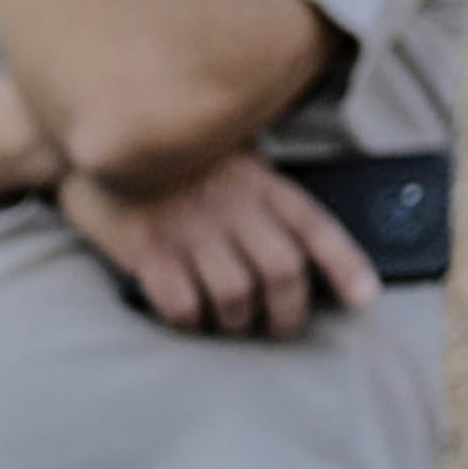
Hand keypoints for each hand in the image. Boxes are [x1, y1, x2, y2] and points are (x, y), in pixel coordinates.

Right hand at [57, 154, 369, 335]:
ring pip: (236, 296)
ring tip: (229, 324)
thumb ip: (260, 194)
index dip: (345, 265)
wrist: (103, 137)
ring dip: (236, 322)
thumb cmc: (173, 158)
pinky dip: (191, 323)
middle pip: (282, 272)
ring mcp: (189, 230)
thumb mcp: (231, 158)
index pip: (315, 227)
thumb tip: (295, 246)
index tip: (364, 297)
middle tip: (279, 331)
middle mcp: (232, 206)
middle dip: (288, 313)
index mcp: (260, 183)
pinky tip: (189, 319)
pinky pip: (182, 305)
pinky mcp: (148, 251)